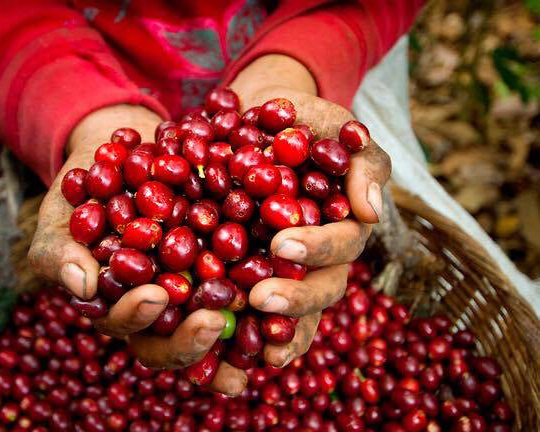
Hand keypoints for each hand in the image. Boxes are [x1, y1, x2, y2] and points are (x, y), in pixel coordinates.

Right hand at [28, 105, 246, 394]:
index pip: (130, 328)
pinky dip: (271, 283)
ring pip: (221, 320)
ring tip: (264, 323)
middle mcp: (166, 308)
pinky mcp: (232, 260)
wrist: (128, 150)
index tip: (155, 296)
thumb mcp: (64, 214)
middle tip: (213, 321)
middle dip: (193, 340)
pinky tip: (289, 276)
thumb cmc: (86, 187)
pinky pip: (253, 277)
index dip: (140, 320)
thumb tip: (82, 288)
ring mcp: (200, 287)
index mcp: (122, 306)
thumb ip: (61, 251)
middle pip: (179, 341)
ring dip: (244, 330)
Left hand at [230, 55, 391, 366]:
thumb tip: (370, 211)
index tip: (282, 244)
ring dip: (277, 329)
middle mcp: (321, 257)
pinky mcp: (254, 274)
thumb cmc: (303, 123)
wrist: (257, 122)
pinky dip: (246, 332)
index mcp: (343, 225)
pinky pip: (256, 312)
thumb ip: (361, 162)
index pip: (341, 245)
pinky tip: (227, 349)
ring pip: (295, 312)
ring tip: (252, 345)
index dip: (317, 248)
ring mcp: (289, 270)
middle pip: (320, 289)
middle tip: (259, 298)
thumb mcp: (335, 128)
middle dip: (295, 298)